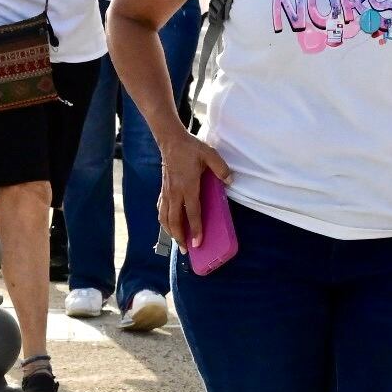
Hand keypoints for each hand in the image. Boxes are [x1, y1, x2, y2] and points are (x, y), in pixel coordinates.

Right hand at [158, 130, 232, 249]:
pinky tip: (168, 224)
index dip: (195, 229)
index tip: (198, 243)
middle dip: (180, 237)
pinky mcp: (163, 189)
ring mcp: (167, 192)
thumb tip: (230, 180)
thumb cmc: (191, 148)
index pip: (192, 213)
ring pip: (165, 217)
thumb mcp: (210, 155)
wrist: (171, 140)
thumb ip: (221, 168)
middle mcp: (175, 193)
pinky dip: (164, 220)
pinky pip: (161, 209)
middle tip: (186, 250)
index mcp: (188, 187)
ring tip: (177, 241)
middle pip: (175, 221)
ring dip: (170, 232)